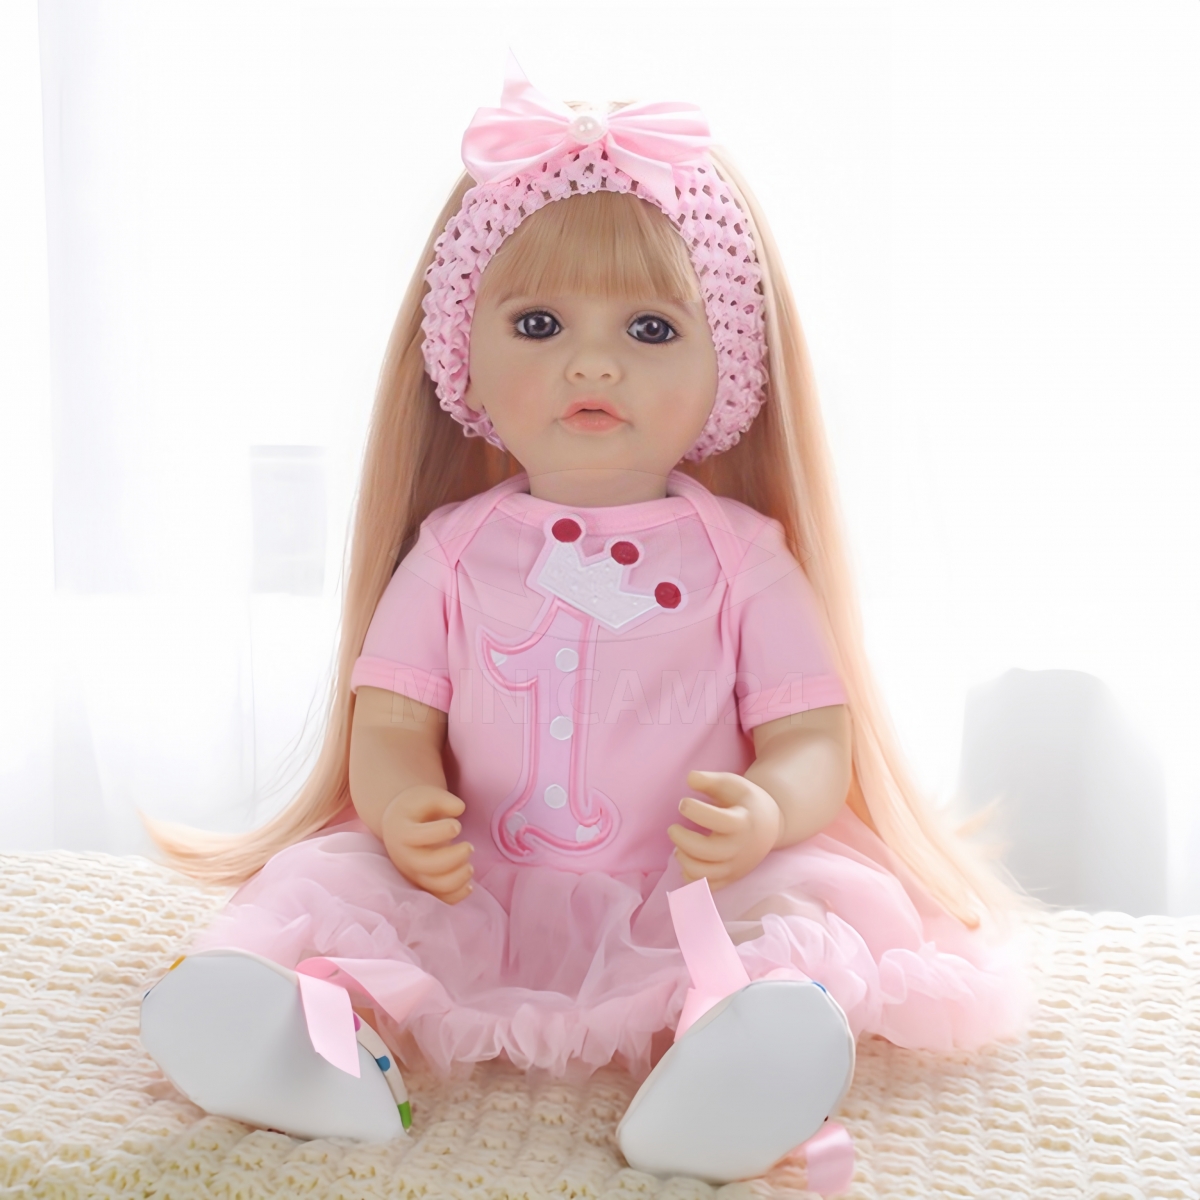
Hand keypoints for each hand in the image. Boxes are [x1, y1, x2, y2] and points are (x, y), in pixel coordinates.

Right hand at [381, 784, 473, 903]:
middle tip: (470, 846)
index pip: (420, 836)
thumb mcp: (426, 795)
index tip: (457, 825)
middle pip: (428, 865)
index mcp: (402, 833)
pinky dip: (457, 895)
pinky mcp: (422, 885)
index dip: (444, 830)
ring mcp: (412, 874)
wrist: (398, 826)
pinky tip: (469, 883)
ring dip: (459, 877)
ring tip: (470, 865)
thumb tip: (460, 809)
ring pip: (435, 886)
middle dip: (455, 857)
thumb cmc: (416, 809)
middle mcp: (404, 857)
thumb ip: (444, 799)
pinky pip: (440, 899)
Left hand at [667, 770, 781, 889]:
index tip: (684, 803)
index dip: (694, 810)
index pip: (716, 820)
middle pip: (706, 851)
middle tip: (672, 828)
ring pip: (703, 873)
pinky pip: (706, 887)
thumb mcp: (732, 784)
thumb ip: (710, 780)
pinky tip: (687, 859)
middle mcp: (740, 848)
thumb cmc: (745, 801)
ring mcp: (735, 866)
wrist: (769, 826)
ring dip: (684, 859)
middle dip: (682, 839)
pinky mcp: (730, 878)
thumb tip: (690, 779)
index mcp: (742, 822)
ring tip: (679, 847)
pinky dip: (690, 876)